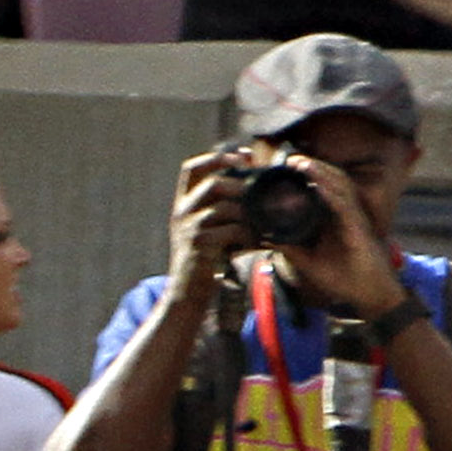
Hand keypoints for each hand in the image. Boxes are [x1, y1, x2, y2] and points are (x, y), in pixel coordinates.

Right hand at [167, 148, 254, 301]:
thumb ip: (224, 205)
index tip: (243, 156)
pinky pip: (232, 230)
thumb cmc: (205, 259)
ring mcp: (188, 228)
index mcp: (183, 203)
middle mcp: (182, 212)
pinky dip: (251, 234)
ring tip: (270, 218)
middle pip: (213, 183)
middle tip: (267, 192)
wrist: (187, 294)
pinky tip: (262, 240)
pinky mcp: (199, 245)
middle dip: (242, 185)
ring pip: (225, 206)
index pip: (191, 168)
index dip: (216, 157)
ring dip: (251, 211)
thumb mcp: (208, 227)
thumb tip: (253, 179)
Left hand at [259, 156, 405, 318]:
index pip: (321, 189)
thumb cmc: (344, 279)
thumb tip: (267, 238)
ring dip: (320, 173)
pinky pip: (344, 206)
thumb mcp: (310, 264)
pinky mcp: (359, 228)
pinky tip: (318, 185)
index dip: (307, 176)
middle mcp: (345, 213)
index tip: (285, 168)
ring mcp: (354, 218)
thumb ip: (291, 250)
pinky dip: (331, 194)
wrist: (369, 295)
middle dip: (312, 167)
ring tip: (301, 163)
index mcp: (334, 218)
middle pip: (330, 181)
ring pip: (338, 187)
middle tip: (290, 159)